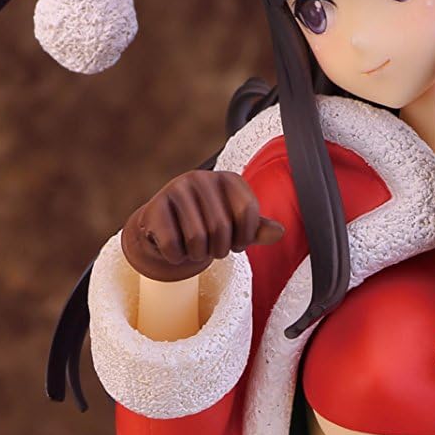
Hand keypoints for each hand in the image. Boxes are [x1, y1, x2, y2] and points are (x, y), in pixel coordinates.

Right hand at [121, 170, 283, 281]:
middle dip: (219, 250)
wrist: (168, 229)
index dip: (244, 237)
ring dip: (198, 254)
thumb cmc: (208, 225)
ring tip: (195, 247)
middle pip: (221, 228)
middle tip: (213, 248)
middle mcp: (202, 177)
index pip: (247, 211)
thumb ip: (258, 230)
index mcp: (228, 179)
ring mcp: (176, 188)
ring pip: (196, 238)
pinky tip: (175, 246)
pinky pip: (173, 245)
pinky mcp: (155, 206)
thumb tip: (279, 232)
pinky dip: (176, 256)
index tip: (236, 242)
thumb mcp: (238, 228)